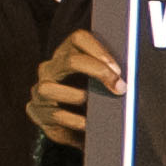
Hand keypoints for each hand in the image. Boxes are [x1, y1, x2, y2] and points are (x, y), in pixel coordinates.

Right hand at [31, 30, 123, 147]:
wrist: (73, 127)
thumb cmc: (92, 99)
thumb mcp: (100, 84)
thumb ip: (110, 74)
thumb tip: (128, 78)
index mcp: (67, 54)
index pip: (78, 38)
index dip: (99, 50)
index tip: (118, 68)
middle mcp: (50, 68)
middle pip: (70, 61)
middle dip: (97, 71)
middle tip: (119, 87)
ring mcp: (41, 90)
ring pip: (50, 88)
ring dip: (77, 96)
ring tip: (98, 108)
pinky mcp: (37, 111)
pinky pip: (54, 114)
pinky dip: (73, 120)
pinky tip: (88, 124)